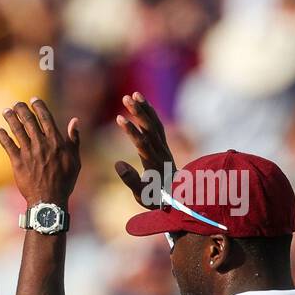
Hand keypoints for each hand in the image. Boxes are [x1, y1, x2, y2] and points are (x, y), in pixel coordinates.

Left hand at [0, 98, 80, 208]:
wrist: (49, 200)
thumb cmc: (65, 181)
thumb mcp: (75, 159)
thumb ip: (74, 139)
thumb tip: (75, 121)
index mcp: (56, 141)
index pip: (46, 118)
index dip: (39, 106)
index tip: (33, 99)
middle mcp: (41, 144)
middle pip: (29, 121)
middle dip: (22, 109)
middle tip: (16, 104)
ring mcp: (28, 153)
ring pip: (17, 130)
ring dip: (11, 119)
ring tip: (6, 111)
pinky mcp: (17, 163)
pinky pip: (8, 146)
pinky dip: (2, 136)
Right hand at [114, 91, 174, 208]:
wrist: (177, 200)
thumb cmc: (155, 199)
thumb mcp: (141, 194)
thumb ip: (130, 179)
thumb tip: (117, 163)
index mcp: (153, 164)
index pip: (142, 143)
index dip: (131, 130)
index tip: (119, 118)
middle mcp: (161, 152)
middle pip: (150, 128)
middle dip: (138, 112)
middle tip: (126, 97)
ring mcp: (164, 148)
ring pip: (155, 124)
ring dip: (145, 108)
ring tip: (133, 95)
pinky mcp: (164, 146)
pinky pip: (158, 126)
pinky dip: (150, 114)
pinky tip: (142, 105)